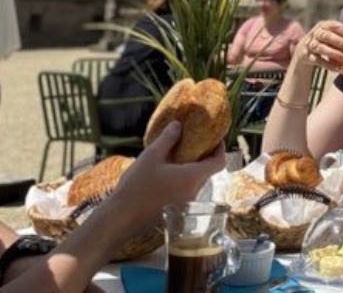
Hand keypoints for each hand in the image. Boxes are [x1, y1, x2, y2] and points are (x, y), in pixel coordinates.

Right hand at [107, 122, 224, 232]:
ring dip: (192, 169)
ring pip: (196, 182)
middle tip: (194, 143)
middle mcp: (194, 192)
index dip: (221, 149)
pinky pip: (187, 191)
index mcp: (192, 177)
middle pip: (208, 172)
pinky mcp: (176, 211)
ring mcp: (186, 204)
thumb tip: (178, 125)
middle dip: (204, 157)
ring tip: (177, 156)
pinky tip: (166, 173)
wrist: (122, 217)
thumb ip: (167, 139)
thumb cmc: (137, 186)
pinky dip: (183, 180)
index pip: (218, 163)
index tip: (216, 139)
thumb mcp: (151, 157)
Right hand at [296, 20, 342, 75]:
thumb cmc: (324, 41)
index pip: (333, 25)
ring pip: (322, 49)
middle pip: (327, 36)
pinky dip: (331, 66)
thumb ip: (342, 35)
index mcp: (323, 25)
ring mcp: (310, 45)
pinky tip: (342, 70)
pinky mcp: (308, 57)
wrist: (303, 50)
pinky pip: (320, 62)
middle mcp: (315, 34)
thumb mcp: (330, 34)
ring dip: (335, 54)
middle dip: (340, 42)